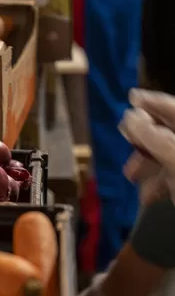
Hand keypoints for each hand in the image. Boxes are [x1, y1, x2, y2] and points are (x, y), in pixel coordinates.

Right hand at [119, 89, 174, 205]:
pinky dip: (161, 184)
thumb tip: (129, 117)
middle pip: (172, 132)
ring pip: (172, 157)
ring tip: (132, 176)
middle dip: (146, 139)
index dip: (155, 102)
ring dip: (150, 165)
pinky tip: (150, 197)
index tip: (131, 98)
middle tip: (126, 141)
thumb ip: (151, 136)